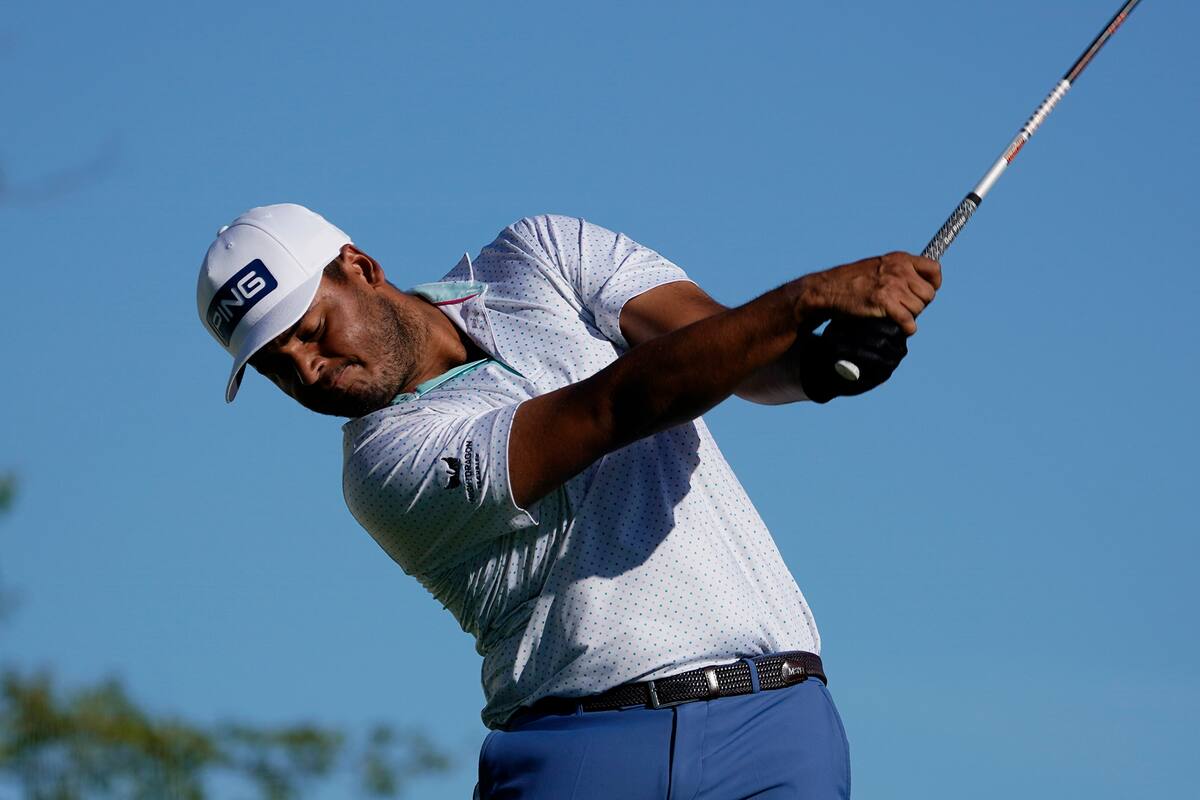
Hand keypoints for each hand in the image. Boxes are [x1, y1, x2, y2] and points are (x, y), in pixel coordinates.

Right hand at [790, 252, 940, 401]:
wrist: (827, 290)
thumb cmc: (850, 282)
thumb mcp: (877, 266)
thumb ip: (897, 271)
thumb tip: (917, 286)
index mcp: (900, 259)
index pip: (934, 269)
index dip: (933, 284)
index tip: (923, 293)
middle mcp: (899, 270)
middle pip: (928, 294)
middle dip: (919, 304)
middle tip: (904, 308)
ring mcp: (892, 286)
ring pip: (918, 309)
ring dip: (910, 316)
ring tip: (895, 315)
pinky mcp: (885, 302)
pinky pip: (908, 321)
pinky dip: (907, 328)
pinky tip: (899, 328)